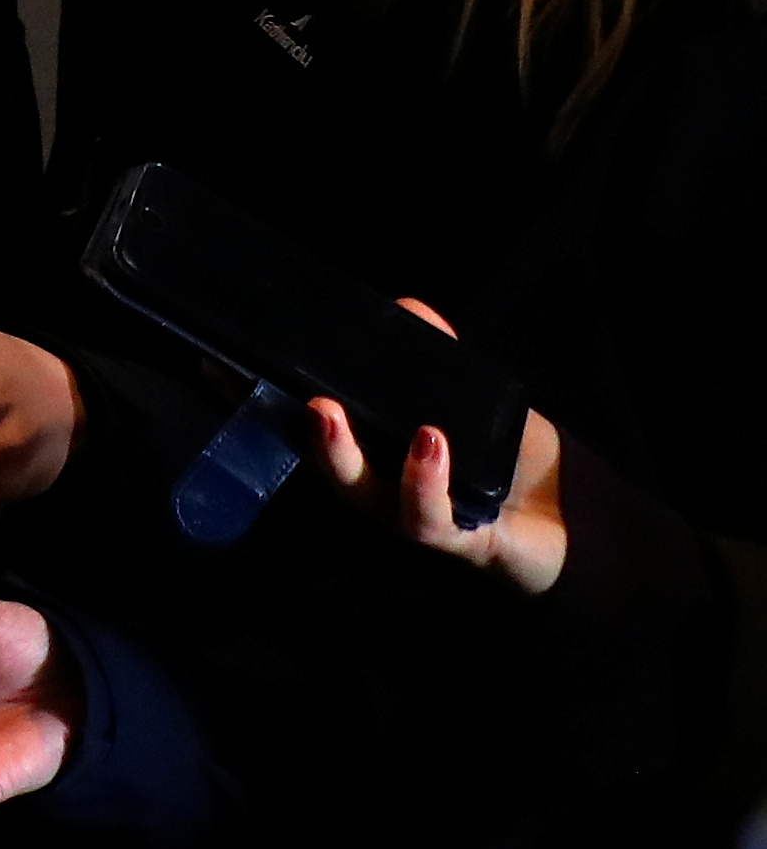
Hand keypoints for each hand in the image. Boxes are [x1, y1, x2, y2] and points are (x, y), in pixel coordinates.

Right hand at [306, 300, 569, 594]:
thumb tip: (407, 308)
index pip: (324, 436)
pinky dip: (422, 480)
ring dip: (346, 455)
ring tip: (336, 413)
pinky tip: (429, 441)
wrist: (580, 521)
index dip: (290, 410)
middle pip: (334, 469)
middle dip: (314, 435)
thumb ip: (445, 362)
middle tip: (309, 398)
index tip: (268, 372)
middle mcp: (390, 492)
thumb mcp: (480, 402)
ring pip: (366, 497)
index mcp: (383, 458)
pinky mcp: (460, 541)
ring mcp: (419, 518)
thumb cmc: (517, 462)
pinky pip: (429, 518)